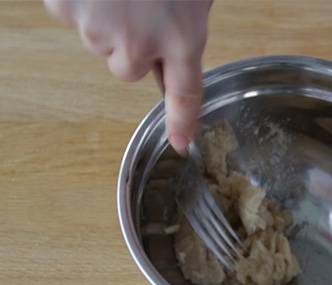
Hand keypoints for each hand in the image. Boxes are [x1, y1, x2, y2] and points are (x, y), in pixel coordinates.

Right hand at [44, 0, 211, 152]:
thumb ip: (183, 27)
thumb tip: (168, 61)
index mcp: (182, 36)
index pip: (186, 93)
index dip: (183, 121)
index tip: (182, 144)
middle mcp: (140, 43)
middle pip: (128, 68)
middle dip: (131, 44)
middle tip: (137, 5)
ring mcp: (98, 28)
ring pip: (99, 41)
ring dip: (106, 18)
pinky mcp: (65, 8)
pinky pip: (72, 16)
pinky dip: (80, 0)